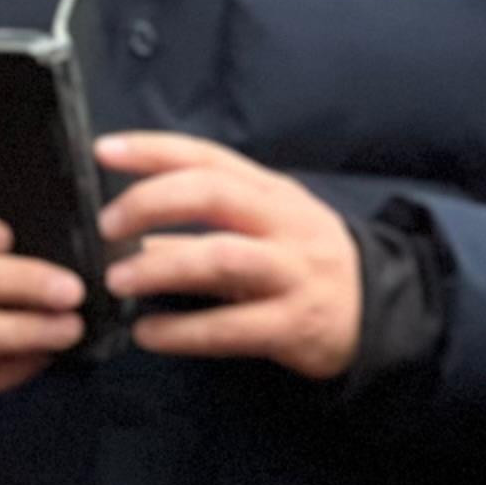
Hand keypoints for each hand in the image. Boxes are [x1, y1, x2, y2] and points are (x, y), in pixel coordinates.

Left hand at [95, 134, 362, 378]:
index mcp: (269, 192)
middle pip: (215, 194)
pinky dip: (183, 332)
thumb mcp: (262, 228)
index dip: (154, 149)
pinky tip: (148, 335)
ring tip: (118, 281)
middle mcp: (283, 224)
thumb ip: (199, 223)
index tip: (104, 150)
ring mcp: (293, 273)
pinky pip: (232, 328)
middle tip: (107, 225)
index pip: (208, 156)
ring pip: (223, 258)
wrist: (381, 313)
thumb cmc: (303, 262)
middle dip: (152, 202)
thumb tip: (124, 230)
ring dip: (162, 267)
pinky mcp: (294, 326)